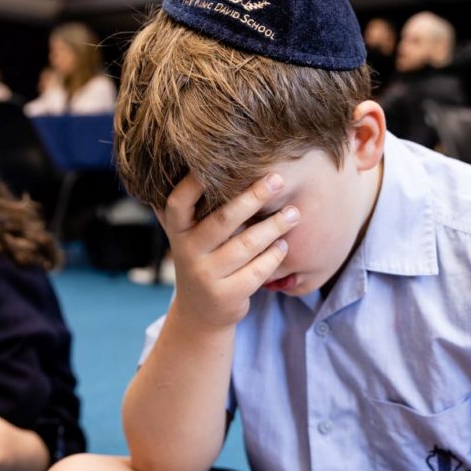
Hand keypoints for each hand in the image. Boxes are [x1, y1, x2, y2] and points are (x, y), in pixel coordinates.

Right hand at [157, 172, 297, 331]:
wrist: (200, 312)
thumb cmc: (203, 259)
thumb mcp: (190, 236)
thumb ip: (196, 207)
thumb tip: (209, 158)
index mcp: (177, 231)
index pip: (179, 202)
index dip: (194, 183)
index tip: (217, 161)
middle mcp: (186, 252)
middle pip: (223, 219)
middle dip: (254, 197)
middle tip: (278, 179)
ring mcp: (206, 276)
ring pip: (246, 245)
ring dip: (274, 226)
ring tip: (294, 213)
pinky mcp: (226, 295)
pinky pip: (257, 270)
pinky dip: (274, 255)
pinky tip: (285, 244)